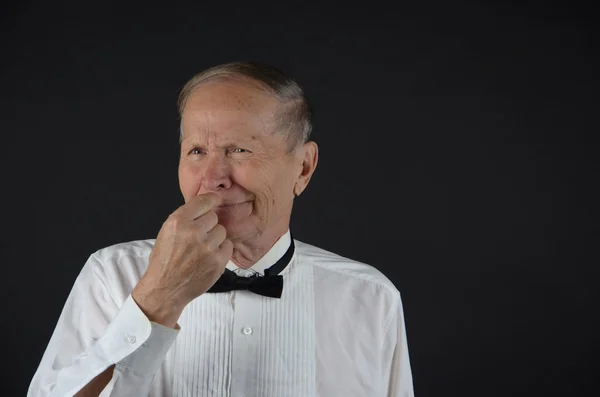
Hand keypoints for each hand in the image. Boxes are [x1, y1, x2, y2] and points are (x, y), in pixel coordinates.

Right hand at [132, 193, 232, 326]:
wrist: (165, 289)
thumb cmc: (164, 262)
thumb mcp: (166, 233)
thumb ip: (185, 219)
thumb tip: (204, 208)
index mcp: (178, 221)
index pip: (202, 201)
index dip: (211, 200)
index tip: (216, 199)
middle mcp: (193, 232)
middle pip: (214, 217)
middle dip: (208, 225)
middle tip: (199, 237)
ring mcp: (207, 247)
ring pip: (222, 231)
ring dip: (215, 238)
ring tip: (203, 249)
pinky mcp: (218, 261)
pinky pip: (228, 246)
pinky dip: (221, 251)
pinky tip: (209, 257)